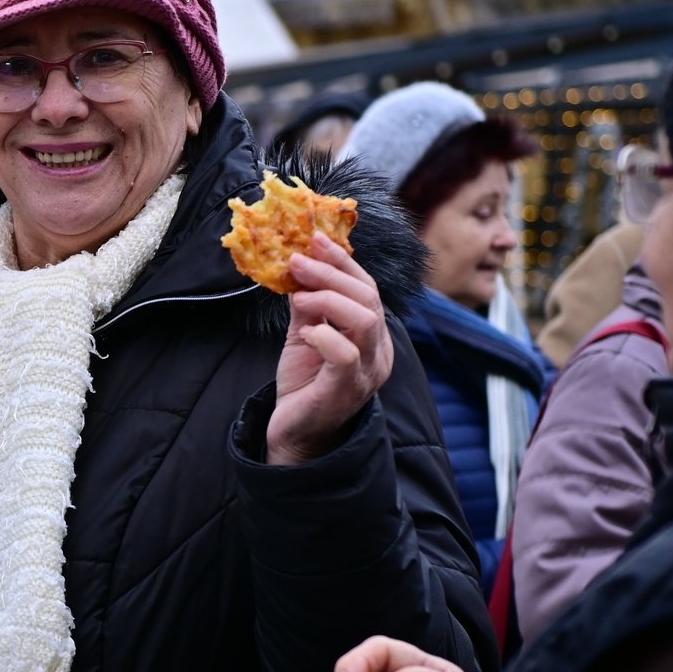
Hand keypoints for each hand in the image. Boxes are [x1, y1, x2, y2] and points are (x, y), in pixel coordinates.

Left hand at [266, 234, 394, 465]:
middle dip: (331, 273)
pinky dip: (324, 335)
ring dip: (327, 298)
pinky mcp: (346, 390)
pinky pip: (344, 355)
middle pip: (368, 298)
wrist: (295, 432)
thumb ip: (307, 303)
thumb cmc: (305, 383)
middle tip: (296, 260)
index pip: (366, 288)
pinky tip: (304, 330)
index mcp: (372, 335)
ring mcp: (366, 372)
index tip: (314, 238)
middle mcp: (377, 351)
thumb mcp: (305, 334)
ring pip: (364, 321)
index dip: (342, 261)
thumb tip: (297, 264)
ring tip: (298, 294)